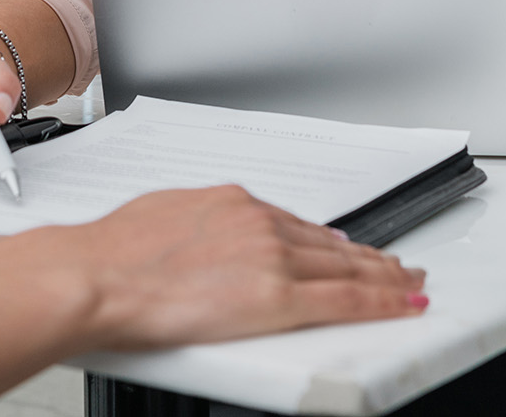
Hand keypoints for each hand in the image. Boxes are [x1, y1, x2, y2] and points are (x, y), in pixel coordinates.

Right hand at [28, 186, 426, 350]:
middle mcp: (259, 223)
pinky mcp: (277, 297)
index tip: (352, 248)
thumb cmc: (112, 254)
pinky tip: (402, 303)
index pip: (299, 224)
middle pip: (331, 245)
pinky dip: (382, 301)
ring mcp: (272, 258)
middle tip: (398, 265)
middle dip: (370, 257)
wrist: (97, 276)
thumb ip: (200, 226)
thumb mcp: (164, 215)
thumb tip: (204, 238)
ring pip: (347, 269)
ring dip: (385, 277)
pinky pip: (345, 300)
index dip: (333, 242)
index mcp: (232, 202)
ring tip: (408, 284)